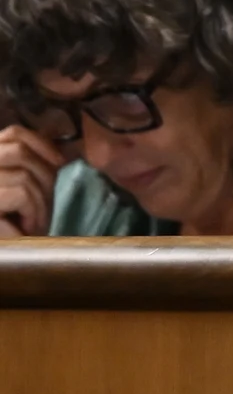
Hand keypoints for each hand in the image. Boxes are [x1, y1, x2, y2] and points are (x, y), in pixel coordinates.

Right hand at [0, 123, 63, 237]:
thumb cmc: (13, 225)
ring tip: (34, 223)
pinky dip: (31, 214)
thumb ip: (33, 166)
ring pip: (24, 176)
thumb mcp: (24, 189)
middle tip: (44, 203)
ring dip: (39, 203)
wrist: (10, 260)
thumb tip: (61, 147)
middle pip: (18, 151)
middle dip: (43, 175)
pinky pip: (20, 196)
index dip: (41, 143)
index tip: (59, 162)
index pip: (12, 133)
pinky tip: (25, 231)